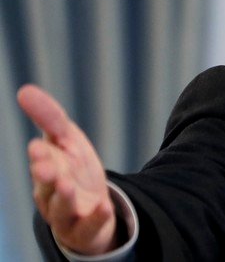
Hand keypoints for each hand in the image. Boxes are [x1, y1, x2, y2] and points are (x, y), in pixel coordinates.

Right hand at [19, 85, 117, 254]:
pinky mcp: (86, 228)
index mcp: (46, 168)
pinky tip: (105, 208)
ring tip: (68, 186)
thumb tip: (24, 90)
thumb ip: (50, 117)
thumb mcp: (67, 140)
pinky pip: (90, 225)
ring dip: (64, 197)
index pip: (42, 160)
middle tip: (45, 168)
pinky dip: (97, 217)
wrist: (91, 208)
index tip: (38, 146)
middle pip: (46, 185)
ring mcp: (68, 213)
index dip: (40, 155)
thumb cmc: (73, 170)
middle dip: (45, 176)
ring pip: (62, 208)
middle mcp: (51, 192)